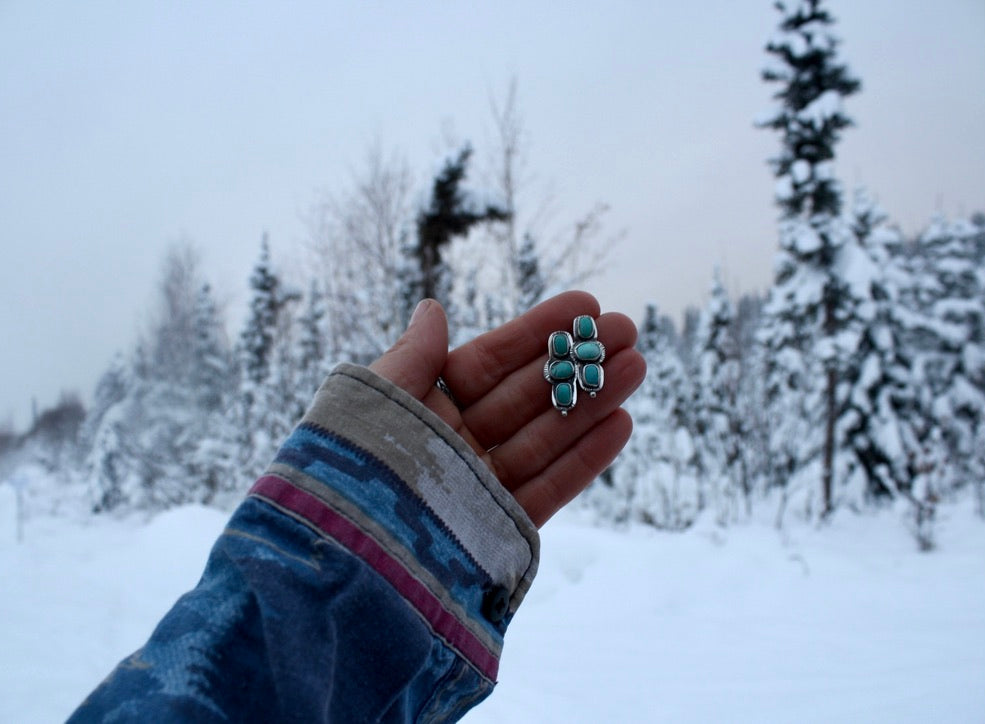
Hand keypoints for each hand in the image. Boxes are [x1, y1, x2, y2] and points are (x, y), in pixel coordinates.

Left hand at [370, 291, 644, 526]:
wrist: (346, 553)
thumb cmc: (352, 465)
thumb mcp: (377, 396)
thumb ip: (414, 356)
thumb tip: (432, 308)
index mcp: (425, 409)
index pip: (492, 362)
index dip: (537, 333)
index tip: (584, 304)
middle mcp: (456, 445)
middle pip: (529, 396)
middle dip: (578, 362)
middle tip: (626, 329)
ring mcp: (480, 487)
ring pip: (547, 437)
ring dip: (593, 402)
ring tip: (637, 366)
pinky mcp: (499, 528)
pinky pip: (549, 488)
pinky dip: (585, 458)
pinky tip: (621, 423)